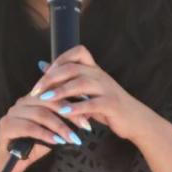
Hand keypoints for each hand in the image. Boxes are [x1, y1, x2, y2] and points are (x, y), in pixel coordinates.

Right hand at [0, 86, 82, 171]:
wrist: (12, 163)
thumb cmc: (35, 145)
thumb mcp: (54, 131)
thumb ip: (66, 120)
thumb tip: (89, 112)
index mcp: (33, 98)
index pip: (55, 92)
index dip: (73, 100)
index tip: (89, 109)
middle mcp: (22, 101)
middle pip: (49, 101)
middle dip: (70, 113)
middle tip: (86, 126)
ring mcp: (12, 112)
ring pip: (41, 114)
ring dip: (60, 127)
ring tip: (73, 138)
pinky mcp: (6, 125)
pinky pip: (30, 128)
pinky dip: (46, 135)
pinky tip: (58, 142)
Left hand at [31, 46, 153, 141]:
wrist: (135, 119)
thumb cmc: (108, 105)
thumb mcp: (88, 90)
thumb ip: (67, 79)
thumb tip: (43, 65)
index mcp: (95, 70)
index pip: (78, 52)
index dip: (60, 59)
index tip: (44, 73)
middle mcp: (100, 76)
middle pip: (72, 68)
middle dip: (51, 78)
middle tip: (36, 90)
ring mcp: (107, 89)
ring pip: (81, 84)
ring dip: (60, 91)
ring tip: (45, 99)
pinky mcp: (111, 104)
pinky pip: (91, 103)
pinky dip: (76, 107)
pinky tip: (63, 112)